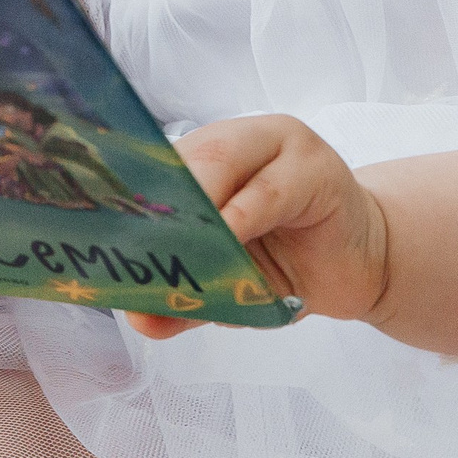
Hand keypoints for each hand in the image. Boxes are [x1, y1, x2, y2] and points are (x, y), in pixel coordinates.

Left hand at [128, 116, 387, 341]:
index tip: (98, 231)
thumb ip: (186, 298)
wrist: (359, 266)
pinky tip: (229, 239)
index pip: (155, 167)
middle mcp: (237, 140)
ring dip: (197, 204)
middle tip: (133, 241)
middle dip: (158, 201)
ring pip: (223, 158)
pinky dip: (244, 214)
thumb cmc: (285, 266)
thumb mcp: (228, 287)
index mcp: (204, 158)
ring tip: (177, 242)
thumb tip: (139, 317)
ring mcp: (279, 144)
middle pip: (185, 157)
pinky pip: (271, 188)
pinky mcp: (317, 166)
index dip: (126, 196)